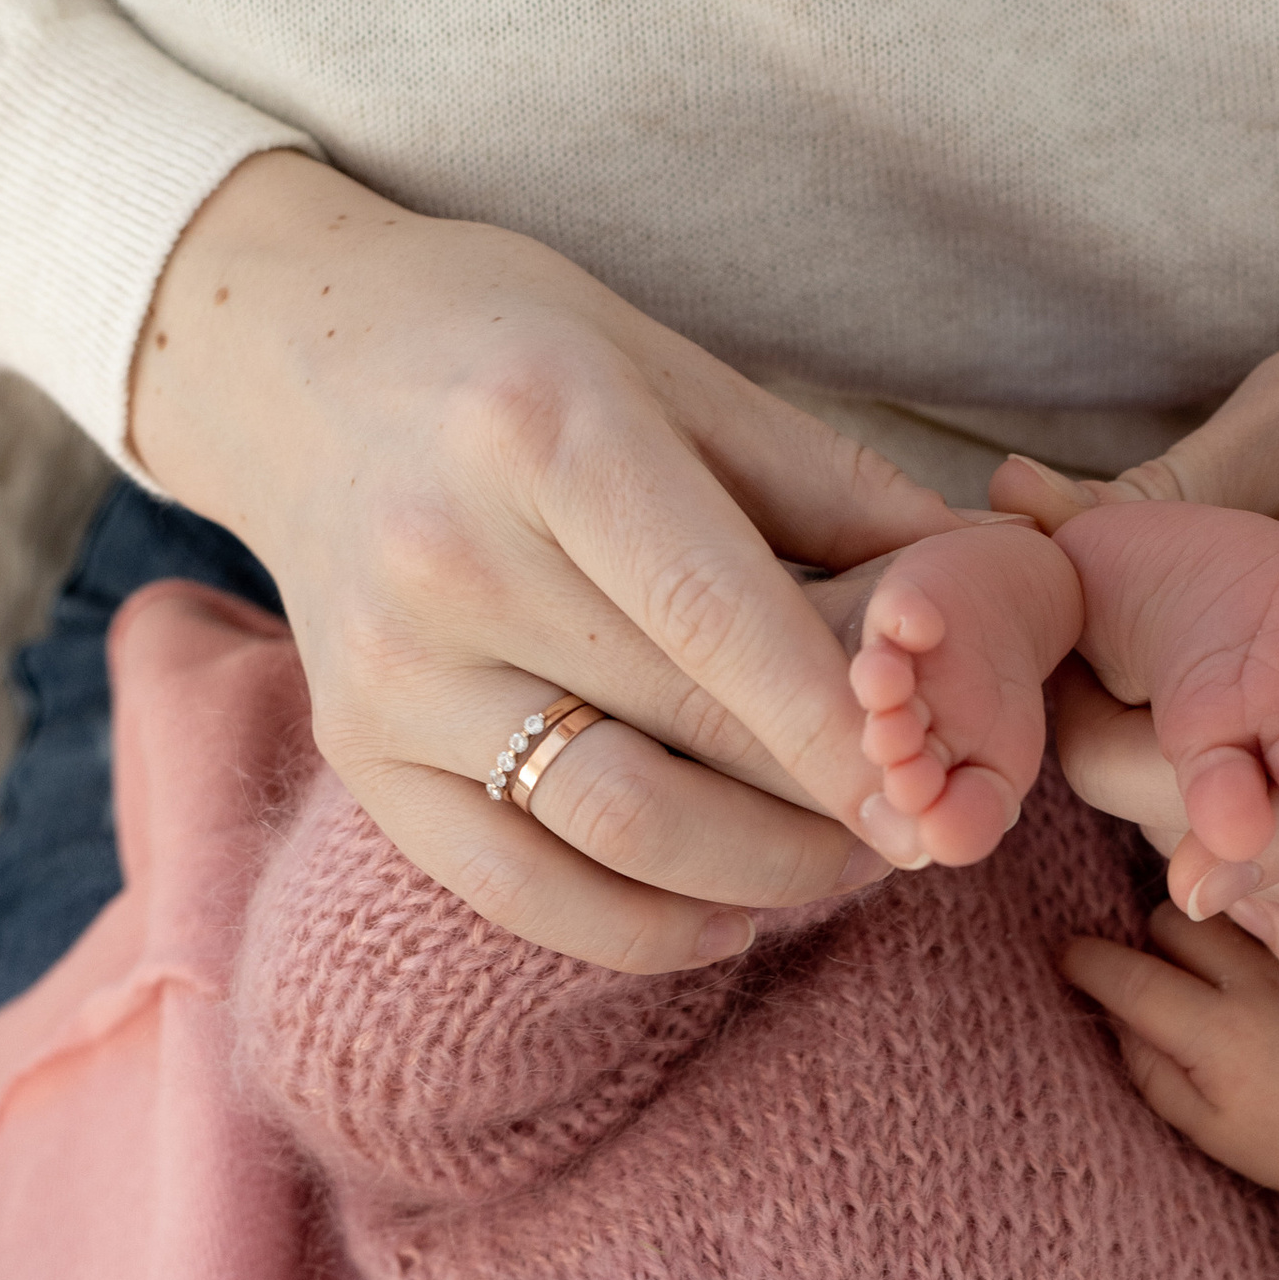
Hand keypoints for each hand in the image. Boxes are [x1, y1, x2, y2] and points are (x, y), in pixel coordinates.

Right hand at [130, 156, 958, 972]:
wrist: (292, 358)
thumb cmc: (514, 352)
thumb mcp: (670, 366)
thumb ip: (824, 483)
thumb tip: (986, 581)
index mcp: (545, 431)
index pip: (717, 616)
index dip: (834, 726)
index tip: (932, 794)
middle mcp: (448, 557)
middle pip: (681, 734)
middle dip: (822, 807)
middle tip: (920, 829)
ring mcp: (389, 669)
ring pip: (611, 830)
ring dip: (756, 877)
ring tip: (840, 863)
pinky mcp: (355, 753)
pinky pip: (520, 888)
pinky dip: (644, 927)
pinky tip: (728, 914)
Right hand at [1063, 902, 1278, 1208]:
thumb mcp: (1205, 1128)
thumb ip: (1150, 1069)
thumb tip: (1116, 1015)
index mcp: (1218, 1037)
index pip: (1130, 978)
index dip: (1086, 962)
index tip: (1068, 958)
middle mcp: (1258, 987)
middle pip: (1169, 922)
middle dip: (1147, 944)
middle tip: (1155, 981)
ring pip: (1220, 911)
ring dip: (1198, 932)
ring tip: (1205, 972)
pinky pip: (1272, 918)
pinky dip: (1248, 933)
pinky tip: (1256, 972)